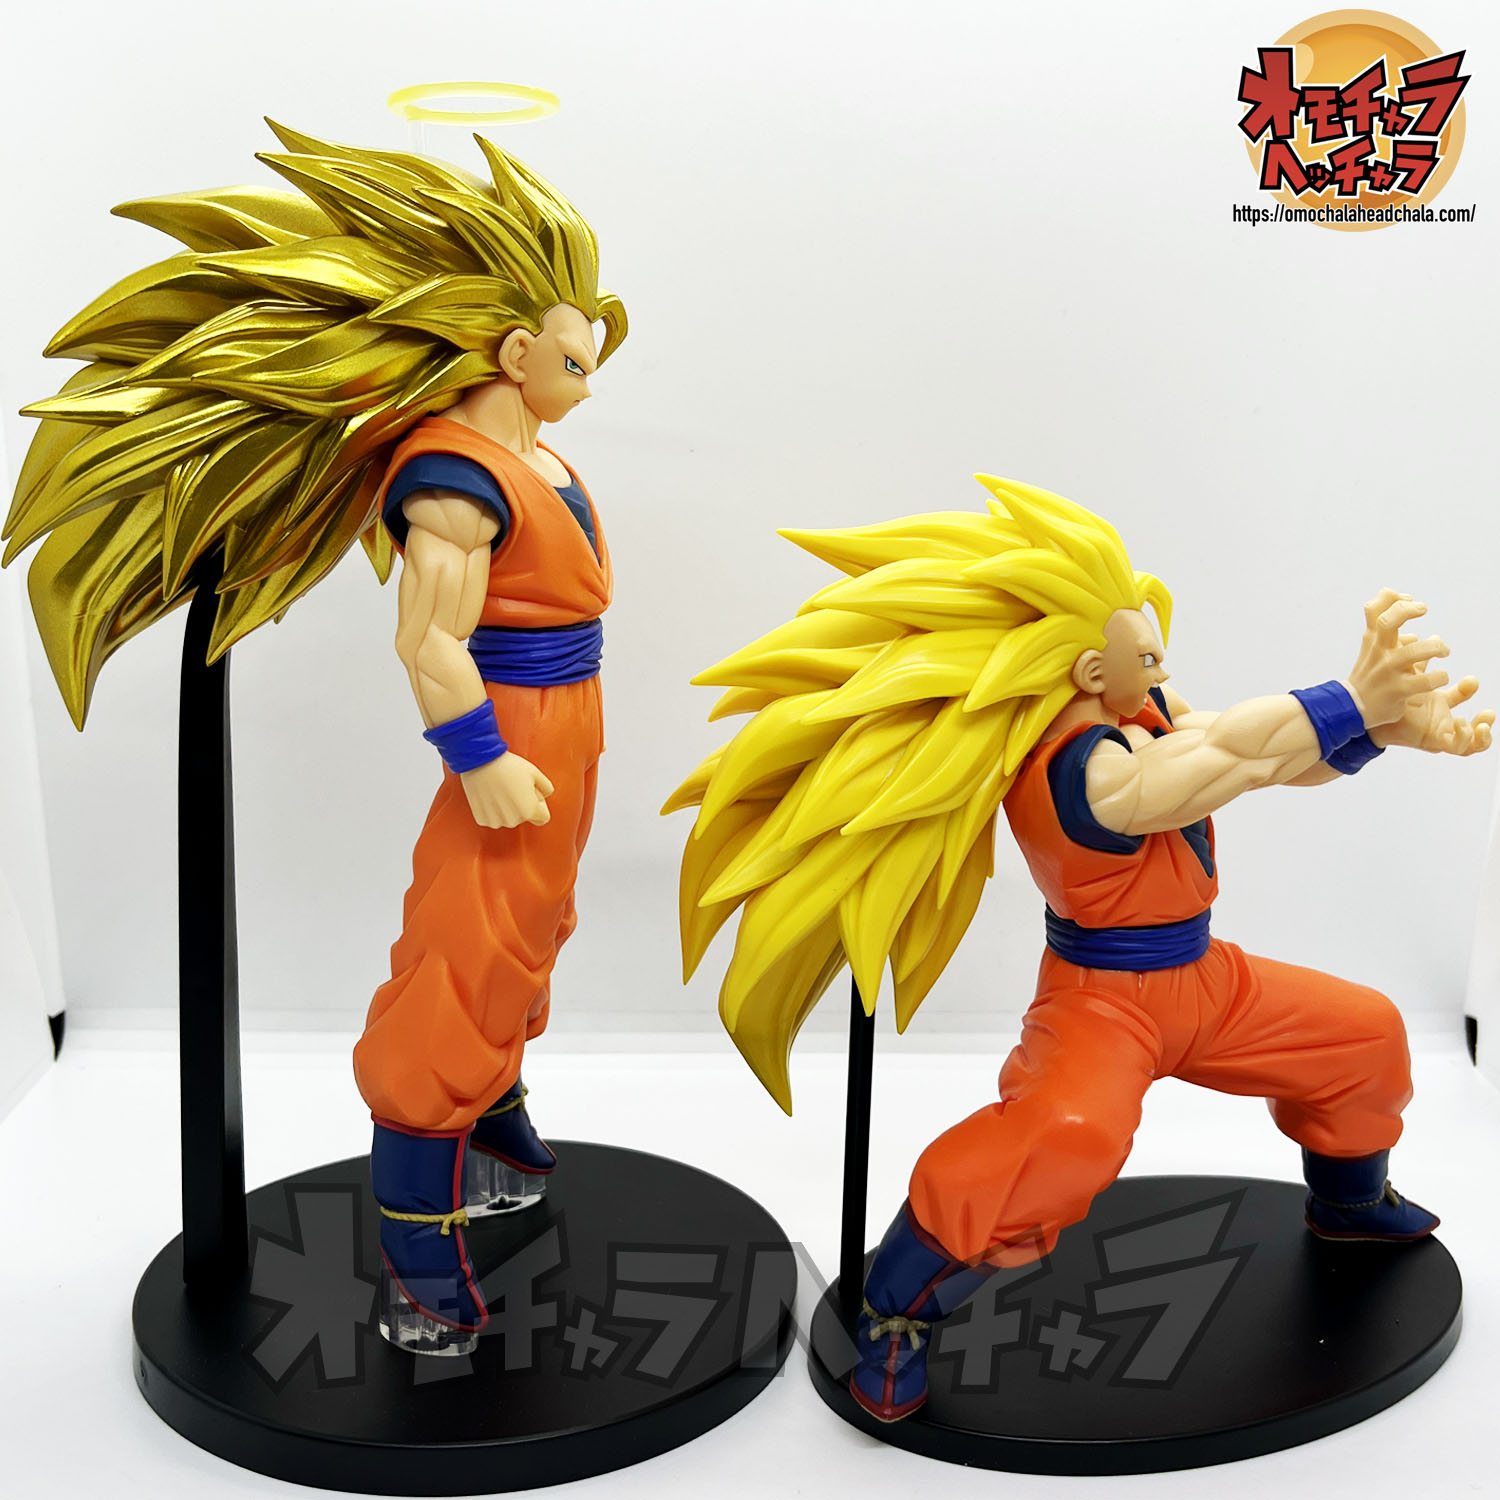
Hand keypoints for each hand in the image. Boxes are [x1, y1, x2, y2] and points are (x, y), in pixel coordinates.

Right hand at [459, 752, 553, 827]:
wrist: (479, 761)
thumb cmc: (508, 765)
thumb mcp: (535, 772)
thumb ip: (546, 787)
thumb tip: (544, 796)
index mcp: (529, 811)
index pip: (543, 817)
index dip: (539, 804)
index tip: (530, 792)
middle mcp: (513, 821)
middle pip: (524, 817)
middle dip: (522, 805)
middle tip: (512, 786)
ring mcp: (496, 821)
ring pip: (508, 818)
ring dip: (506, 808)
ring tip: (500, 789)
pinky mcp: (482, 819)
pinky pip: (493, 818)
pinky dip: (492, 809)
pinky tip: (489, 794)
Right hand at [1344, 590, 1448, 727]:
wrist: (1352, 709)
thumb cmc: (1368, 675)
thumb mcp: (1371, 647)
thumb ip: (1387, 629)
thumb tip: (1409, 613)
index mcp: (1373, 640)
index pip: (1375, 609)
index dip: (1392, 597)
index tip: (1409, 599)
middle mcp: (1379, 652)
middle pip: (1387, 621)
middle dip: (1407, 610)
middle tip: (1423, 610)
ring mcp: (1388, 671)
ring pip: (1415, 651)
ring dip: (1436, 647)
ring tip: (1443, 651)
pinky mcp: (1398, 690)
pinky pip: (1425, 681)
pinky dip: (1439, 677)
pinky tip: (1440, 677)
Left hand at [1371, 670, 1494, 756]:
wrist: (1368, 718)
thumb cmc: (1385, 698)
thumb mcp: (1406, 678)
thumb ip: (1418, 662)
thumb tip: (1427, 637)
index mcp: (1432, 703)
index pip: (1456, 698)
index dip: (1466, 691)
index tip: (1472, 678)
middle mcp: (1436, 719)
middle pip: (1469, 723)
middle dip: (1483, 718)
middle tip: (1484, 700)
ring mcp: (1437, 732)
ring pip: (1469, 741)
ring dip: (1483, 733)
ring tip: (1488, 716)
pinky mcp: (1434, 743)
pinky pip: (1458, 747)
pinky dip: (1466, 737)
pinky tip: (1463, 722)